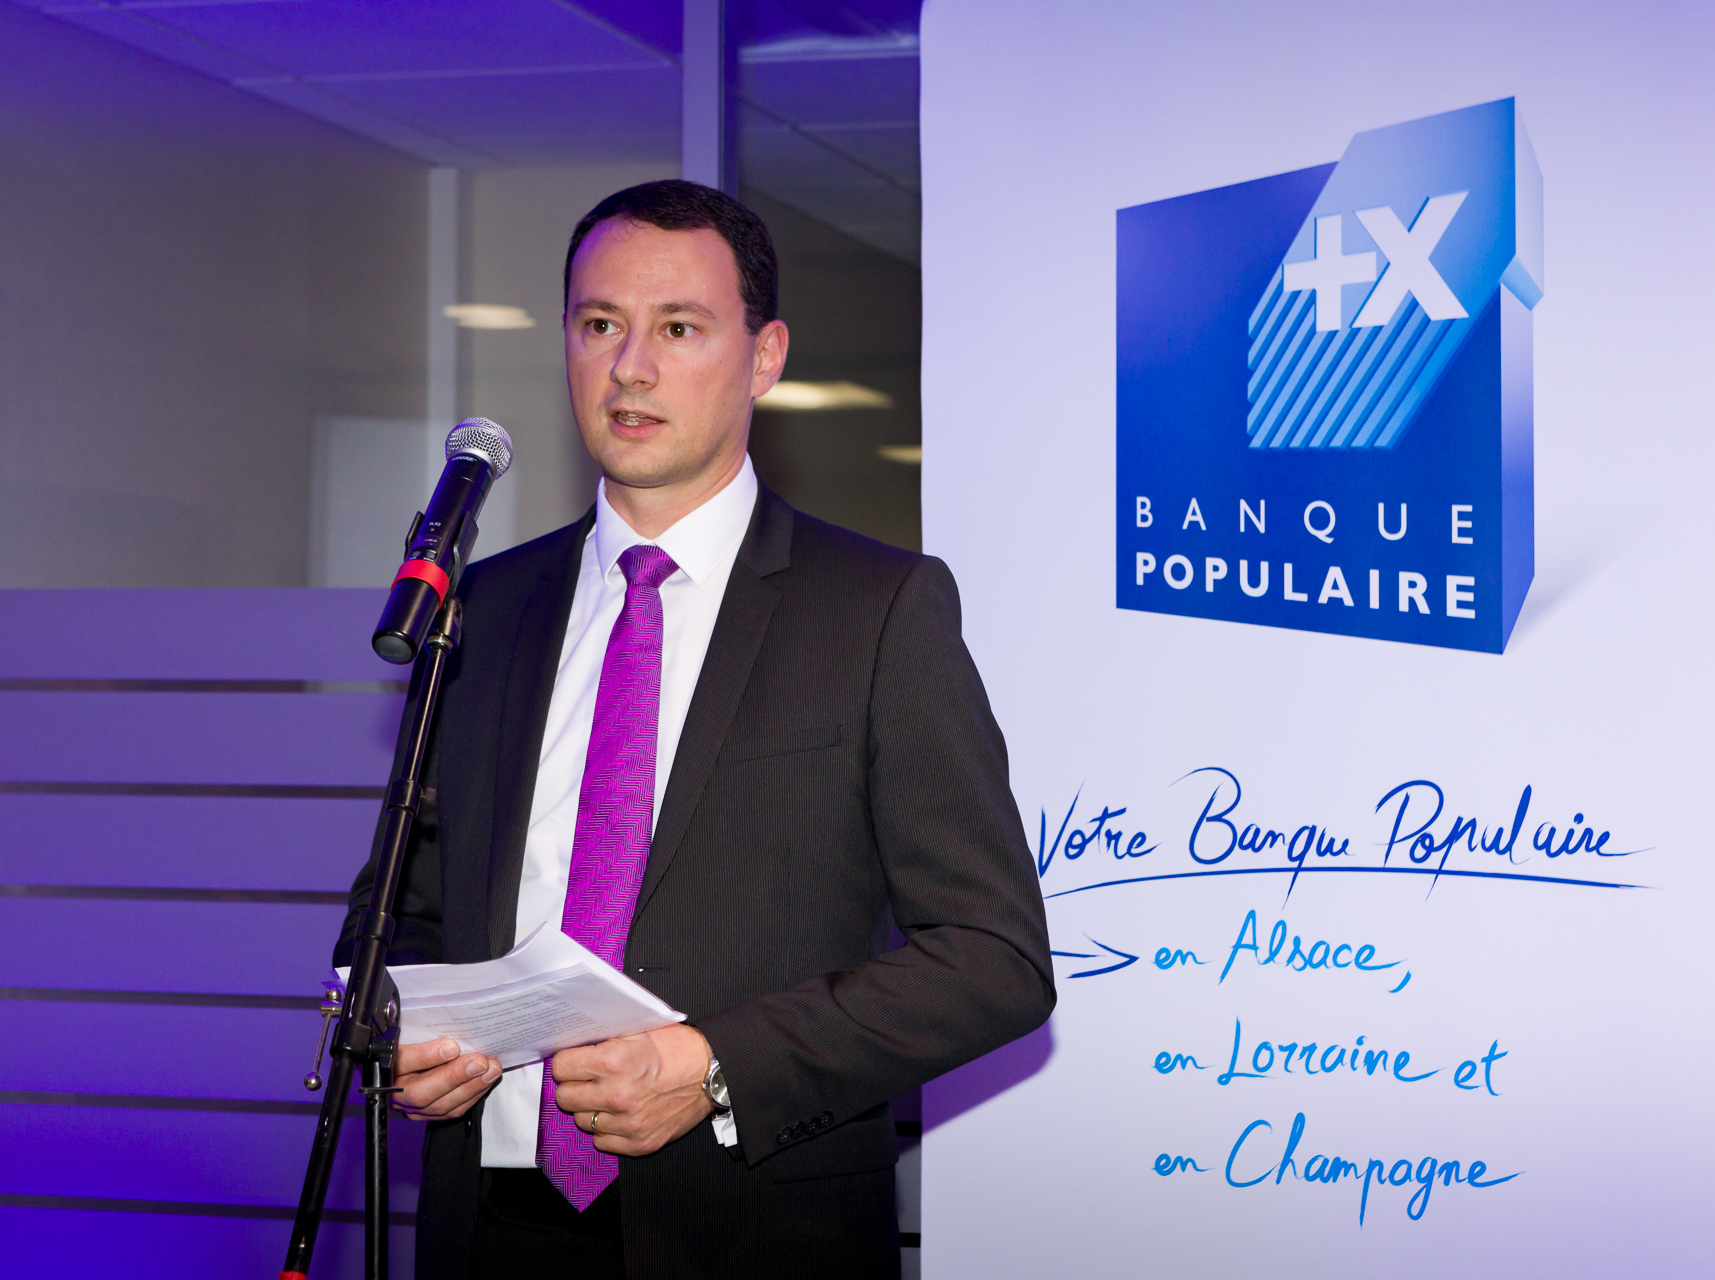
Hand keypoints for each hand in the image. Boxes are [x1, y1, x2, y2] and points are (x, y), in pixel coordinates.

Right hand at [390, 1039, 501, 1120]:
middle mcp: (398, 1095)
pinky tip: (486, 1081)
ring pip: (442, 1106)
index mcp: (387, 1071)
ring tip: (491, 1070)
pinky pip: (453, 1111)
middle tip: (480, 1062)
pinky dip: (472, 1095)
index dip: (427, 1057)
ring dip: (471, 1088)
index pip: (404, 1064)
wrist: (400, 1076)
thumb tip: (449, 1047)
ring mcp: (414, 1109)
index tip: (452, 1047)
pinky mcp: (430, 1115)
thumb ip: (424, 1044)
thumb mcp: (409, 1041)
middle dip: (456, 1077)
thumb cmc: (406, 1054)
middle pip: (424, 1093)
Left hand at [548, 1024, 713, 1155]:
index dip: (568, 1063)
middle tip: (590, 1080)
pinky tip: (621, 1113)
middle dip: (574, 1086)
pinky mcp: (639, 1142)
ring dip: (592, 1108)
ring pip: (582, 1121)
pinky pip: (602, 1141)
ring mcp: (628, 1123)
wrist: (711, 1074)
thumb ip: (604, 1038)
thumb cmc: (677, 1049)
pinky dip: (608, 1129)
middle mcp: (618, 1095)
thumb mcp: (639, 1030)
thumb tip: (574, 1044)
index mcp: (615, 1062)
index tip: (574, 1063)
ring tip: (610, 1096)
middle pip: (565, 1098)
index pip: (561, 1068)